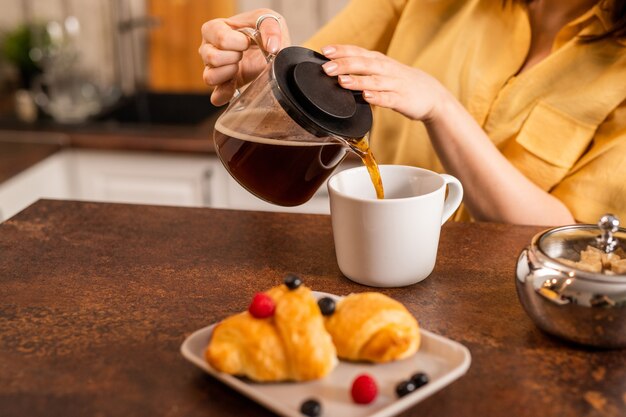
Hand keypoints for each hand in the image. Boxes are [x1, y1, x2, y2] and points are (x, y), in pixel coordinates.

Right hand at [199, 9, 290, 105]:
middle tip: (243, 54)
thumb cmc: (263, 30)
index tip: (248, 41)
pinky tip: (235, 87)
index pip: (220, 38)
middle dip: (234, 57)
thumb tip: (272, 48)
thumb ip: (271, 29)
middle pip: (212, 57)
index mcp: (215, 29)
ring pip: (210, 77)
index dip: (239, 42)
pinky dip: (225, 94)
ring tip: (239, 67)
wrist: (269, 48)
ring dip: (229, 73)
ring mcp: (213, 69)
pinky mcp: (222, 86)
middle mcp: (209, 49)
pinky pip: (216, 96)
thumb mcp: (270, 20)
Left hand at [321, 45, 447, 121]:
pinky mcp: (402, 100)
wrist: (432, 96)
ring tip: (342, 81)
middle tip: (327, 68)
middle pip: (364, 64)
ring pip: (375, 81)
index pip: (358, 52)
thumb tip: (335, 68)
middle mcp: (387, 70)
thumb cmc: (401, 83)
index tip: (324, 51)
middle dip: (344, 65)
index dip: (341, 51)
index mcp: (380, 61)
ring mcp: (395, 85)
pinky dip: (377, 97)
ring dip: (358, 80)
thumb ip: (362, 69)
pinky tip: (366, 97)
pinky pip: (388, 99)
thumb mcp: (382, 71)